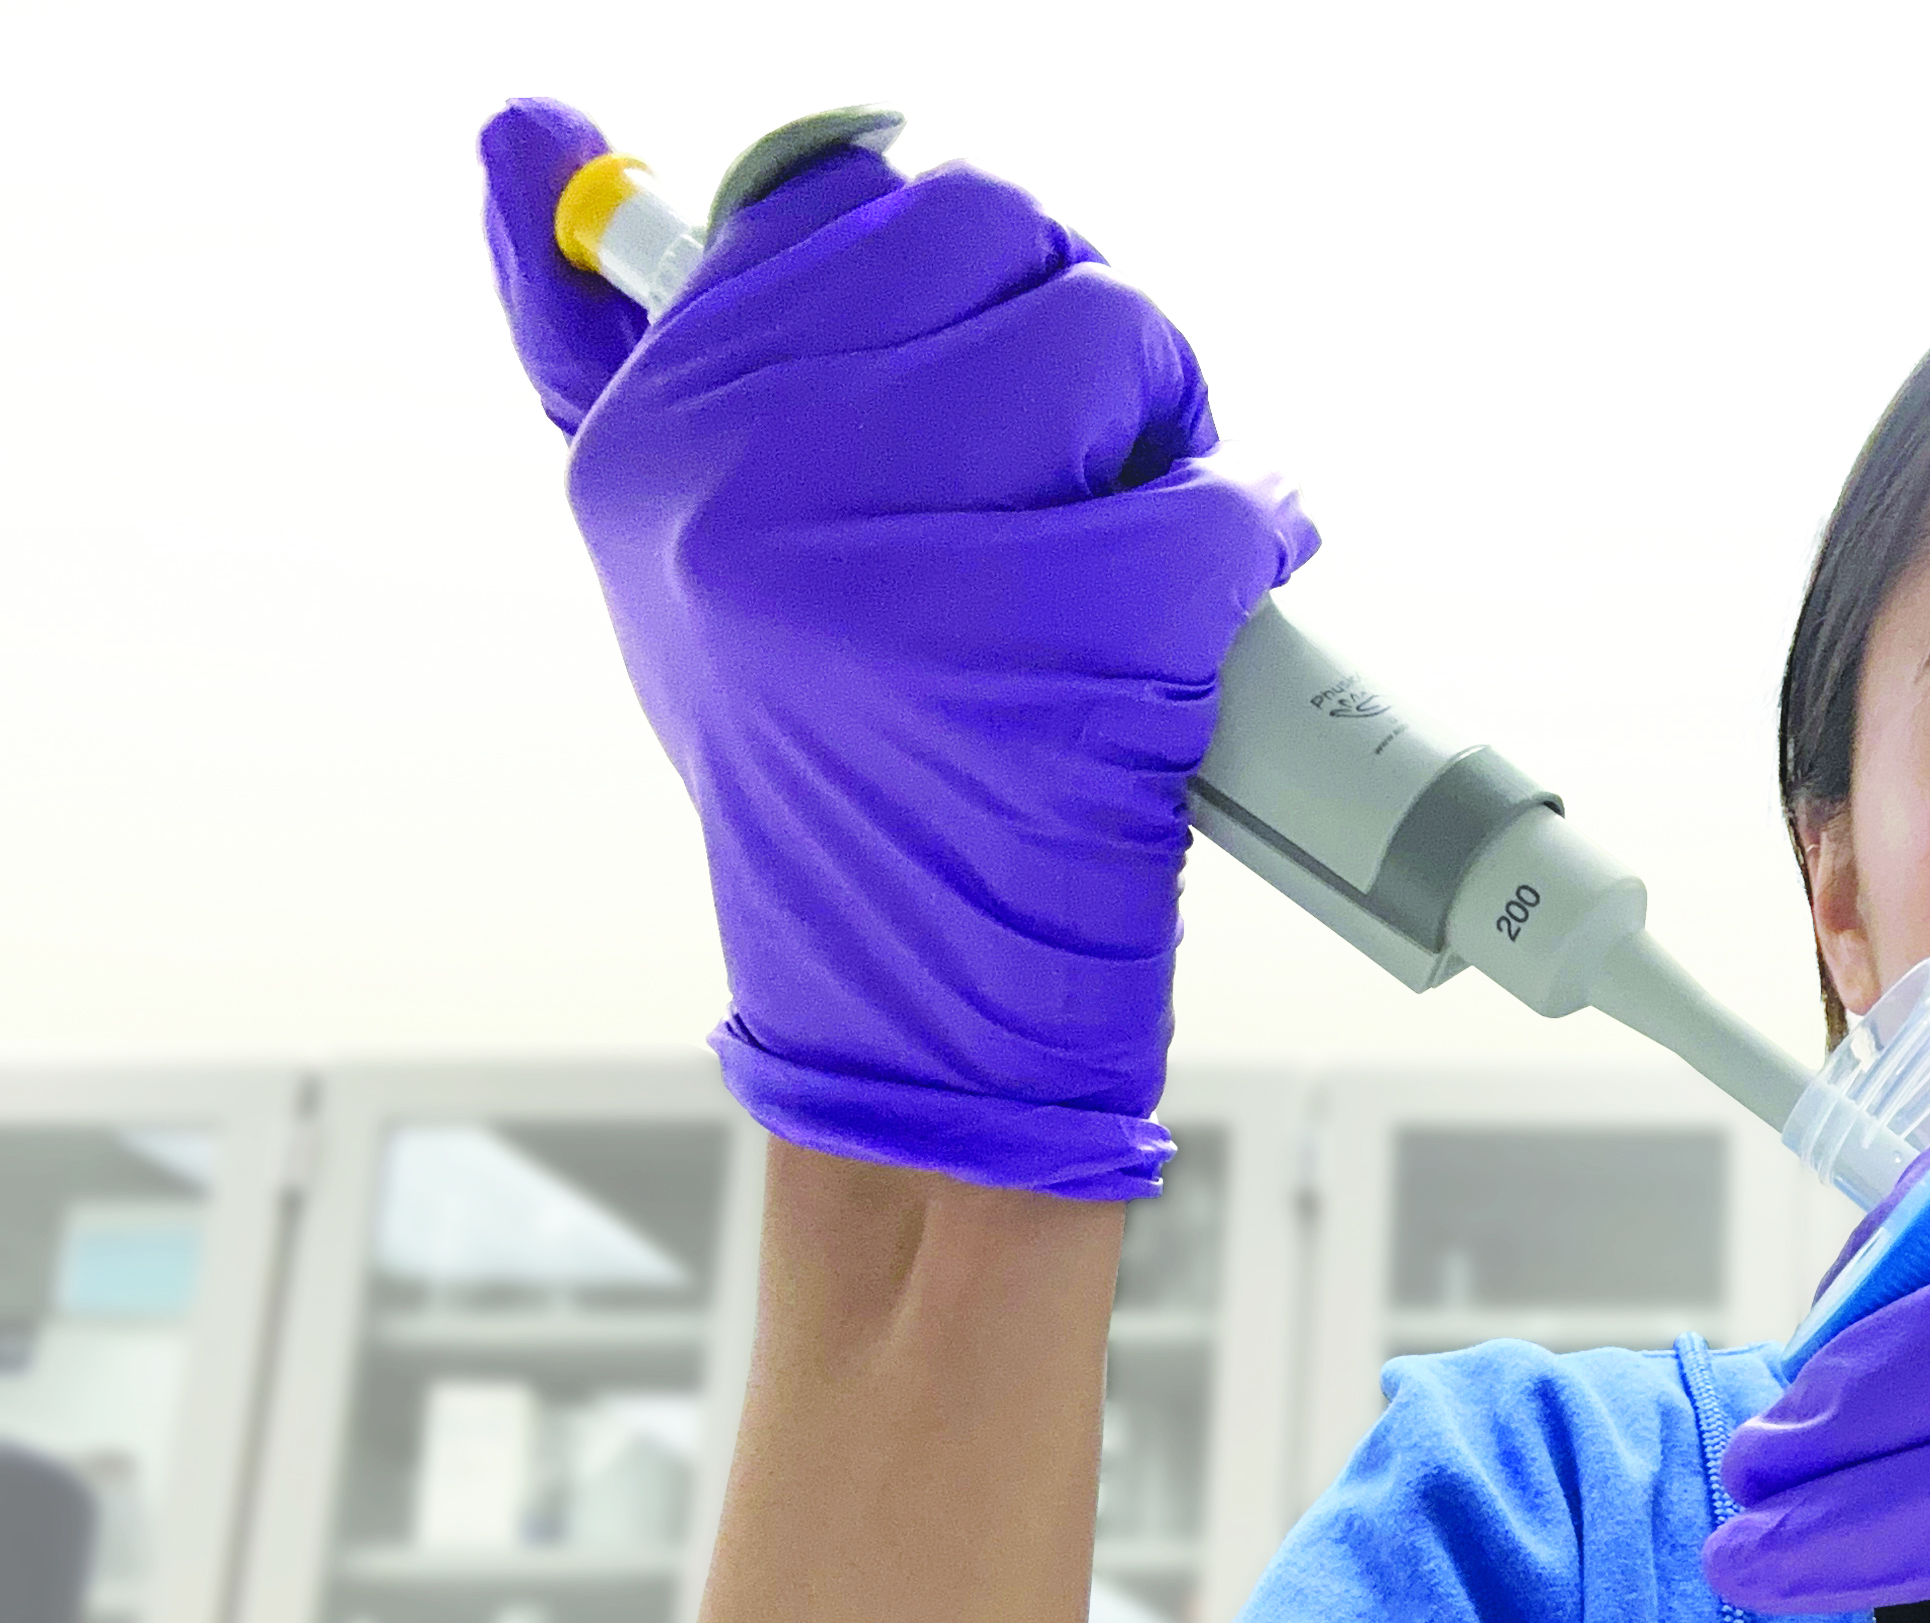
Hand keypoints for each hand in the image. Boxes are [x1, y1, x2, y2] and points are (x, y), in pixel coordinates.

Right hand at [473, 102, 1313, 1198]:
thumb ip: (618, 352)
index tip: (995, 373)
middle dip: (1089, 332)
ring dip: (1180, 429)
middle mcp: (744, 482)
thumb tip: (532, 133)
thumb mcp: (686, 568)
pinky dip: (1253, 543)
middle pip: (999, 238)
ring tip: (1159, 536)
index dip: (966, 276)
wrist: (905, 1038)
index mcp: (649, 441)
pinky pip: (1215, 501)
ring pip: (1118, 342)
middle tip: (1108, 448)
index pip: (841, 200)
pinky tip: (1217, 616)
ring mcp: (894, 560)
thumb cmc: (837, 791)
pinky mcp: (1049, 638)